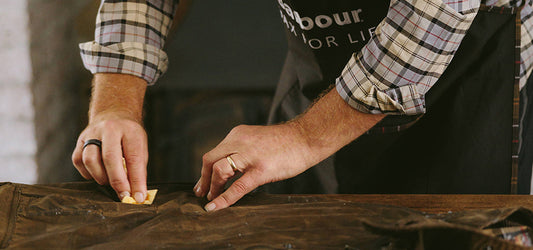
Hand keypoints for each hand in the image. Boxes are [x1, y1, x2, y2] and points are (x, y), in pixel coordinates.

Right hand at [72, 113, 147, 201]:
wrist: (113, 115)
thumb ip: (138, 169)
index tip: (138, 198)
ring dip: (101, 177)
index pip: (134, 158)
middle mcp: (109, 129)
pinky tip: (99, 173)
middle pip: (110, 158)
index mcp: (129, 130)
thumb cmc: (129, 137)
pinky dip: (89, 173)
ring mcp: (91, 133)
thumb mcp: (140, 147)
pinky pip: (79, 162)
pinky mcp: (79, 141)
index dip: (136, 180)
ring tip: (110, 181)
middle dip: (117, 182)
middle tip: (123, 196)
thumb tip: (137, 194)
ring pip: (90, 160)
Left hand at [193, 89, 385, 211]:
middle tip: (201, 193)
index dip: (205, 169)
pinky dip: (223, 198)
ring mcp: (249, 155)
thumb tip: (231, 168)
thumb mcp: (257, 140)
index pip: (214, 152)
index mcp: (238, 134)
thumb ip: (242, 149)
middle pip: (210, 159)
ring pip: (219, 170)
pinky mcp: (261, 169)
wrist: (307, 137)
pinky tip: (215, 207)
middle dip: (204, 179)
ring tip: (212, 199)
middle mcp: (239, 141)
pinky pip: (237, 186)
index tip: (203, 182)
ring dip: (212, 187)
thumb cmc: (286, 142)